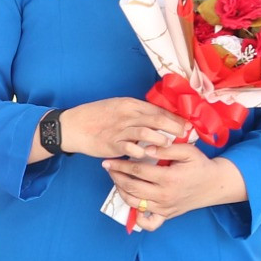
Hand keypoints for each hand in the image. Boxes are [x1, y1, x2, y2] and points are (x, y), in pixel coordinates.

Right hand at [55, 97, 189, 161]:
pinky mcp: (112, 143)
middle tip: (185, 135)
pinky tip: (148, 156)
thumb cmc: (96, 116)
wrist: (73, 126)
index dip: (174, 118)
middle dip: (174, 128)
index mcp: (129, 104)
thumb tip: (157, 120)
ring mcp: (119, 129)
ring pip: (146, 133)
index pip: (157, 110)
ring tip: (169, 145)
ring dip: (160, 140)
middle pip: (156, 120)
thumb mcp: (117, 107)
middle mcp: (126, 115)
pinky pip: (131, 148)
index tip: (187, 125)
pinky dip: (141, 152)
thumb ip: (136, 113)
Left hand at [103, 143, 243, 229]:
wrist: (214, 184)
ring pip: (135, 203)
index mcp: (169, 178)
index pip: (138, 171)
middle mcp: (165, 195)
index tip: (110, 161)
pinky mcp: (167, 215)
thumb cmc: (200, 165)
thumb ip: (167, 148)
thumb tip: (146, 149)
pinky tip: (133, 204)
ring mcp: (165, 208)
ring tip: (117, 180)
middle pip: (132, 188)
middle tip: (109, 168)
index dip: (121, 165)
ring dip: (121, 192)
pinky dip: (137, 218)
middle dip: (117, 177)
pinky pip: (149, 223)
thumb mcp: (188, 151)